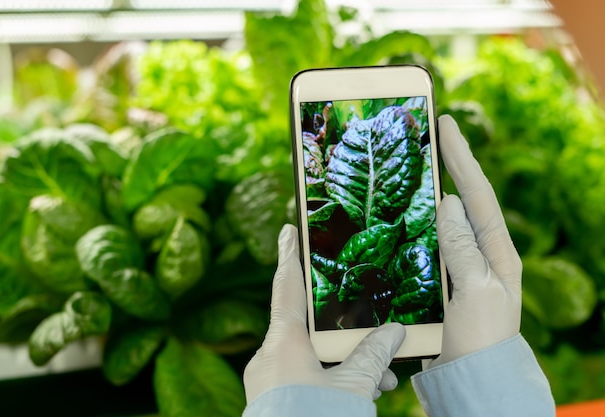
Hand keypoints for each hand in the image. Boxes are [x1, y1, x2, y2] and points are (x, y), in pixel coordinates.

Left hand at [243, 224, 405, 403]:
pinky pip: (306, 378)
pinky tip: (364, 392)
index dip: (288, 254)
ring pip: (312, 358)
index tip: (287, 229)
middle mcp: (270, 356)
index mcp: (282, 342)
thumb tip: (393, 332)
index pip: (287, 286)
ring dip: (346, 364)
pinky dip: (332, 381)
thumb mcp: (354, 387)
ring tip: (382, 378)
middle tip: (369, 327)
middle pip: (308, 327)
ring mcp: (270, 380)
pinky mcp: (275, 400)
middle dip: (343, 330)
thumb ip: (373, 354)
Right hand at [431, 115, 521, 366]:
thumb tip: (448, 202)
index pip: (477, 195)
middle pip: (462, 200)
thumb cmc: (479, 343)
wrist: (471, 384)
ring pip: (442, 220)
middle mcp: (481, 255)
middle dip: (448, 166)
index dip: (462, 158)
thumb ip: (463, 249)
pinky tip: (401, 216)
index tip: (445, 124)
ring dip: (428, 191)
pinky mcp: (441, 282)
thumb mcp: (477, 294)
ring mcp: (461, 268)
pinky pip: (427, 244)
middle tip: (428, 135)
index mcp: (497, 254)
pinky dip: (415, 224)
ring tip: (412, 165)